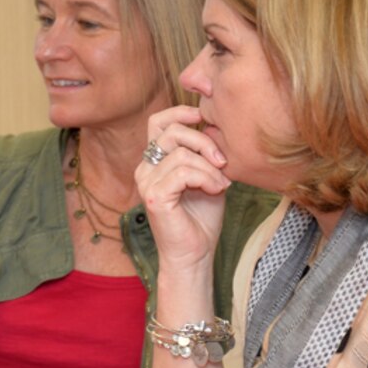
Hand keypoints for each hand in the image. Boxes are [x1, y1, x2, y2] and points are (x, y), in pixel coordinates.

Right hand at [134, 106, 230, 271]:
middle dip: (203, 140)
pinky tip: (216, 190)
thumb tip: (216, 126)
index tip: (205, 117)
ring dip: (210, 167)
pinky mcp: (154, 196)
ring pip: (181, 153)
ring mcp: (146, 182)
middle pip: (171, 131)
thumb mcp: (207, 177)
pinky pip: (183, 172)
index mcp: (154, 162)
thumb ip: (205, 154)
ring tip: (222, 184)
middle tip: (222, 161)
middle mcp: (145, 169)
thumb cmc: (201, 219)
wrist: (195, 255)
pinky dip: (206, 178)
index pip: (158, 122)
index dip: (181, 112)